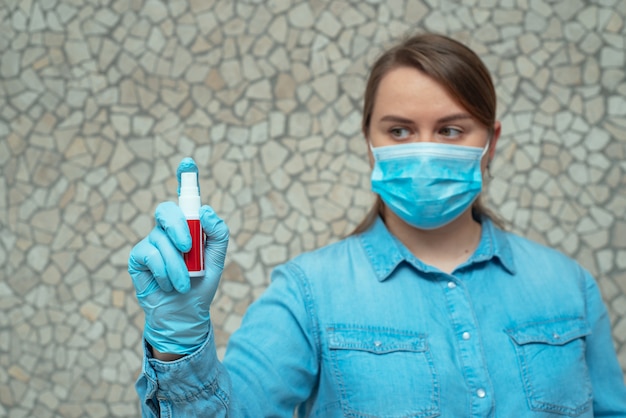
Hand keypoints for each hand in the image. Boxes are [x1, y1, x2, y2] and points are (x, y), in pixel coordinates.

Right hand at [128, 158, 228, 354]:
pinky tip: (169, 284)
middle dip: (178, 227)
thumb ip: (218, 235)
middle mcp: (168, 229)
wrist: (185, 313)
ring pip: (161, 240)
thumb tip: (206, 212)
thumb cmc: (200, 285)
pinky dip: (164, 271)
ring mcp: (152, 241)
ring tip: (184, 284)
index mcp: (189, 226)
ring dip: (177, 266)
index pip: (186, 196)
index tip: (188, 162)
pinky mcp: (138, 257)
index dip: (185, 176)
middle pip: (166, 210)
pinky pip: (150, 255)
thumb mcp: (216, 260)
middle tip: (189, 248)